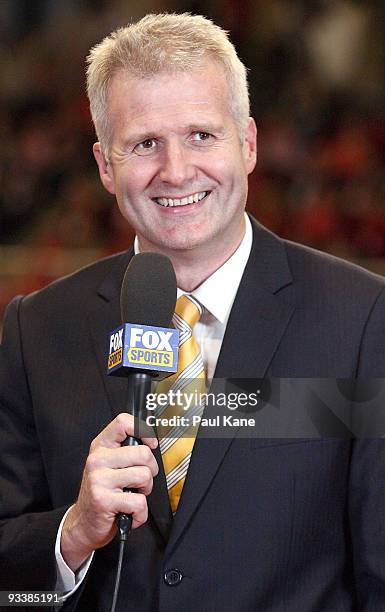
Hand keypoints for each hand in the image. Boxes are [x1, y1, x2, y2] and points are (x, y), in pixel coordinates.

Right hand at [61, 413, 157, 570]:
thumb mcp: (108, 465)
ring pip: (144, 476)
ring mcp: (99, 479)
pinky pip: (139, 502)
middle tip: (141, 480)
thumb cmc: (101, 492)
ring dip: (145, 491)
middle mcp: (97, 459)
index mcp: (100, 446)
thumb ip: (125, 451)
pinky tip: (130, 513)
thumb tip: (151, 441)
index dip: (143, 430)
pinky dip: (141, 513)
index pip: (122, 422)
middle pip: (143, 452)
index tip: (151, 443)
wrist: (82, 523)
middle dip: (151, 469)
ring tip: (133, 495)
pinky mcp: (104, 500)